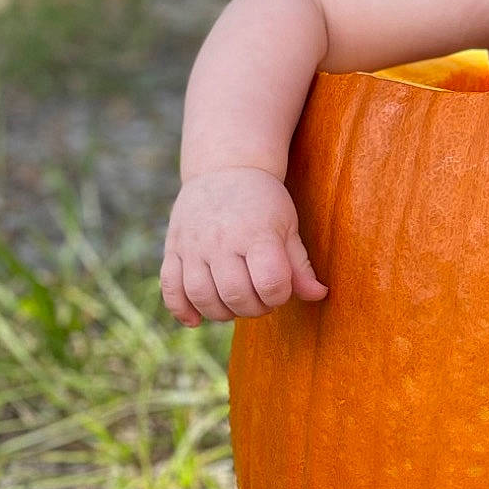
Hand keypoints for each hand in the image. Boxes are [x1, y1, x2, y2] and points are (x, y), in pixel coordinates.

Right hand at [161, 167, 328, 325]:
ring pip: (201, 296)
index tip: (280, 289)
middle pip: (235, 294)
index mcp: (256, 233)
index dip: (279, 296)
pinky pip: (170, 288)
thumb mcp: (288, 226)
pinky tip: (196, 320)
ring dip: (221, 313)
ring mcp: (193, 245)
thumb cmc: (263, 202)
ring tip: (235, 305)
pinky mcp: (173, 249)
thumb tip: (319, 295)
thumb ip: (300, 264)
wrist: (225, 168)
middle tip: (260, 299)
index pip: (270, 282)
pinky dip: (181, 309)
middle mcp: (221, 240)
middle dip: (254, 308)